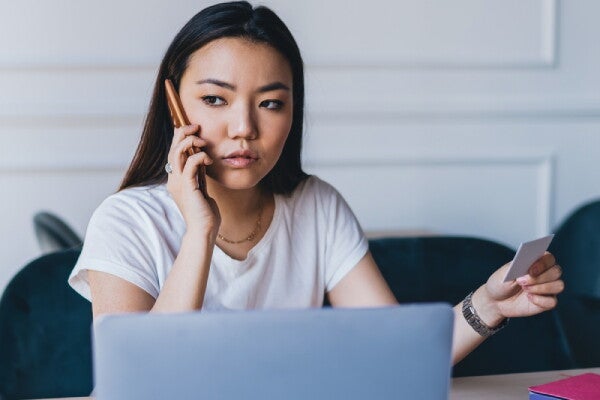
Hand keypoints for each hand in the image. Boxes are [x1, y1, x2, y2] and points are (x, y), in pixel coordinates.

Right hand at [166, 124, 219, 238]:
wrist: (204, 230)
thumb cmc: (205, 213)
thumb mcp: (201, 187)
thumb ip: (199, 173)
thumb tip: (201, 158)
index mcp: (176, 179)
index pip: (173, 151)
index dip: (180, 137)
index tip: (194, 130)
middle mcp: (174, 179)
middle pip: (172, 148)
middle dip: (183, 133)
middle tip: (196, 127)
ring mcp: (178, 183)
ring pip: (177, 153)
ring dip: (190, 142)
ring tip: (202, 140)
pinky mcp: (187, 187)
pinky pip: (190, 164)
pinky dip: (199, 156)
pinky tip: (208, 158)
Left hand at [480, 252, 563, 320]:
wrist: (496, 301)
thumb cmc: (500, 283)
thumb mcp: (504, 273)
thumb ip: (516, 267)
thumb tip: (529, 267)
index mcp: (536, 262)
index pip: (549, 258)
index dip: (543, 263)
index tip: (531, 270)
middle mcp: (546, 273)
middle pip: (556, 271)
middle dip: (540, 277)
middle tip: (522, 282)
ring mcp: (548, 288)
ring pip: (559, 286)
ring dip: (541, 288)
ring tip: (525, 289)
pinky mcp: (547, 302)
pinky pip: (552, 301)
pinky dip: (540, 300)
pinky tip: (529, 298)